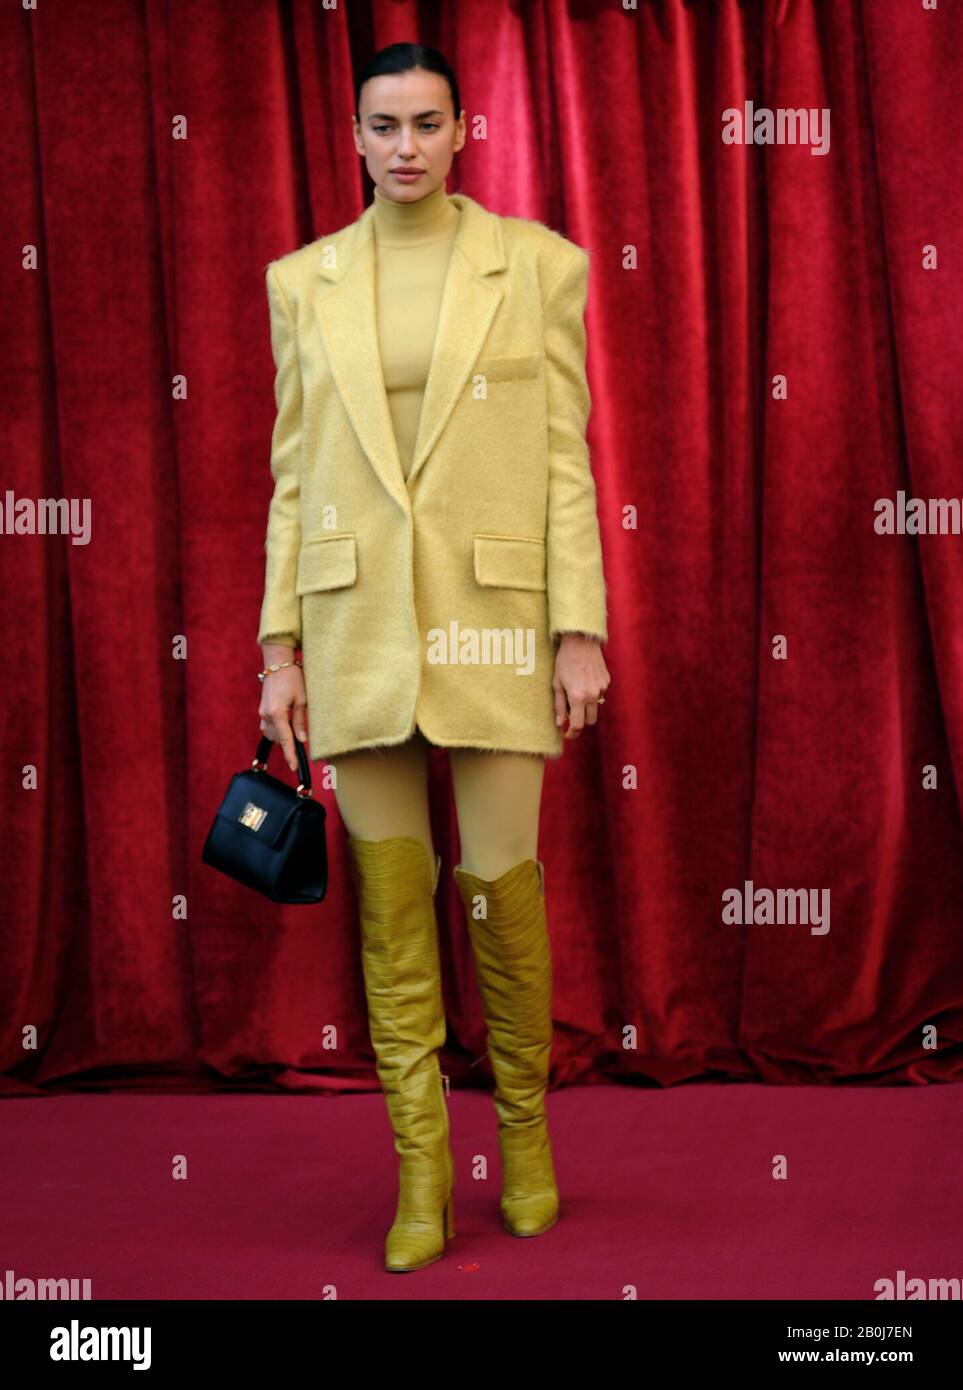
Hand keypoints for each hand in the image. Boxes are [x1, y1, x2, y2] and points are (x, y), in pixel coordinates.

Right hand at [258, 646, 307, 772]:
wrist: (277, 663)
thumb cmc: (293, 678)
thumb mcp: (302, 699)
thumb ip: (300, 721)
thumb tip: (302, 740)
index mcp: (277, 713)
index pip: (285, 740)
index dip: (290, 755)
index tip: (294, 767)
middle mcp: (266, 715)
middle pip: (279, 739)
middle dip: (289, 741)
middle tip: (303, 735)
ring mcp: (262, 713)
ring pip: (273, 734)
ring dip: (284, 734)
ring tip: (295, 720)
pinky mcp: (262, 711)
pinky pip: (269, 727)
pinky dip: (278, 729)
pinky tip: (286, 721)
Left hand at [552, 634, 609, 738]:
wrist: (581, 642)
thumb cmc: (564, 661)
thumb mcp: (557, 683)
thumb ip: (559, 705)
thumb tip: (559, 723)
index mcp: (578, 697)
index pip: (577, 725)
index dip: (572, 733)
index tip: (567, 734)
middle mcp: (592, 695)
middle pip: (590, 721)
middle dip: (581, 721)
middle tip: (571, 716)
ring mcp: (602, 688)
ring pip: (596, 707)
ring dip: (587, 706)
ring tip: (577, 691)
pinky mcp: (607, 681)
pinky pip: (600, 694)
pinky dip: (592, 693)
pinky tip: (584, 680)